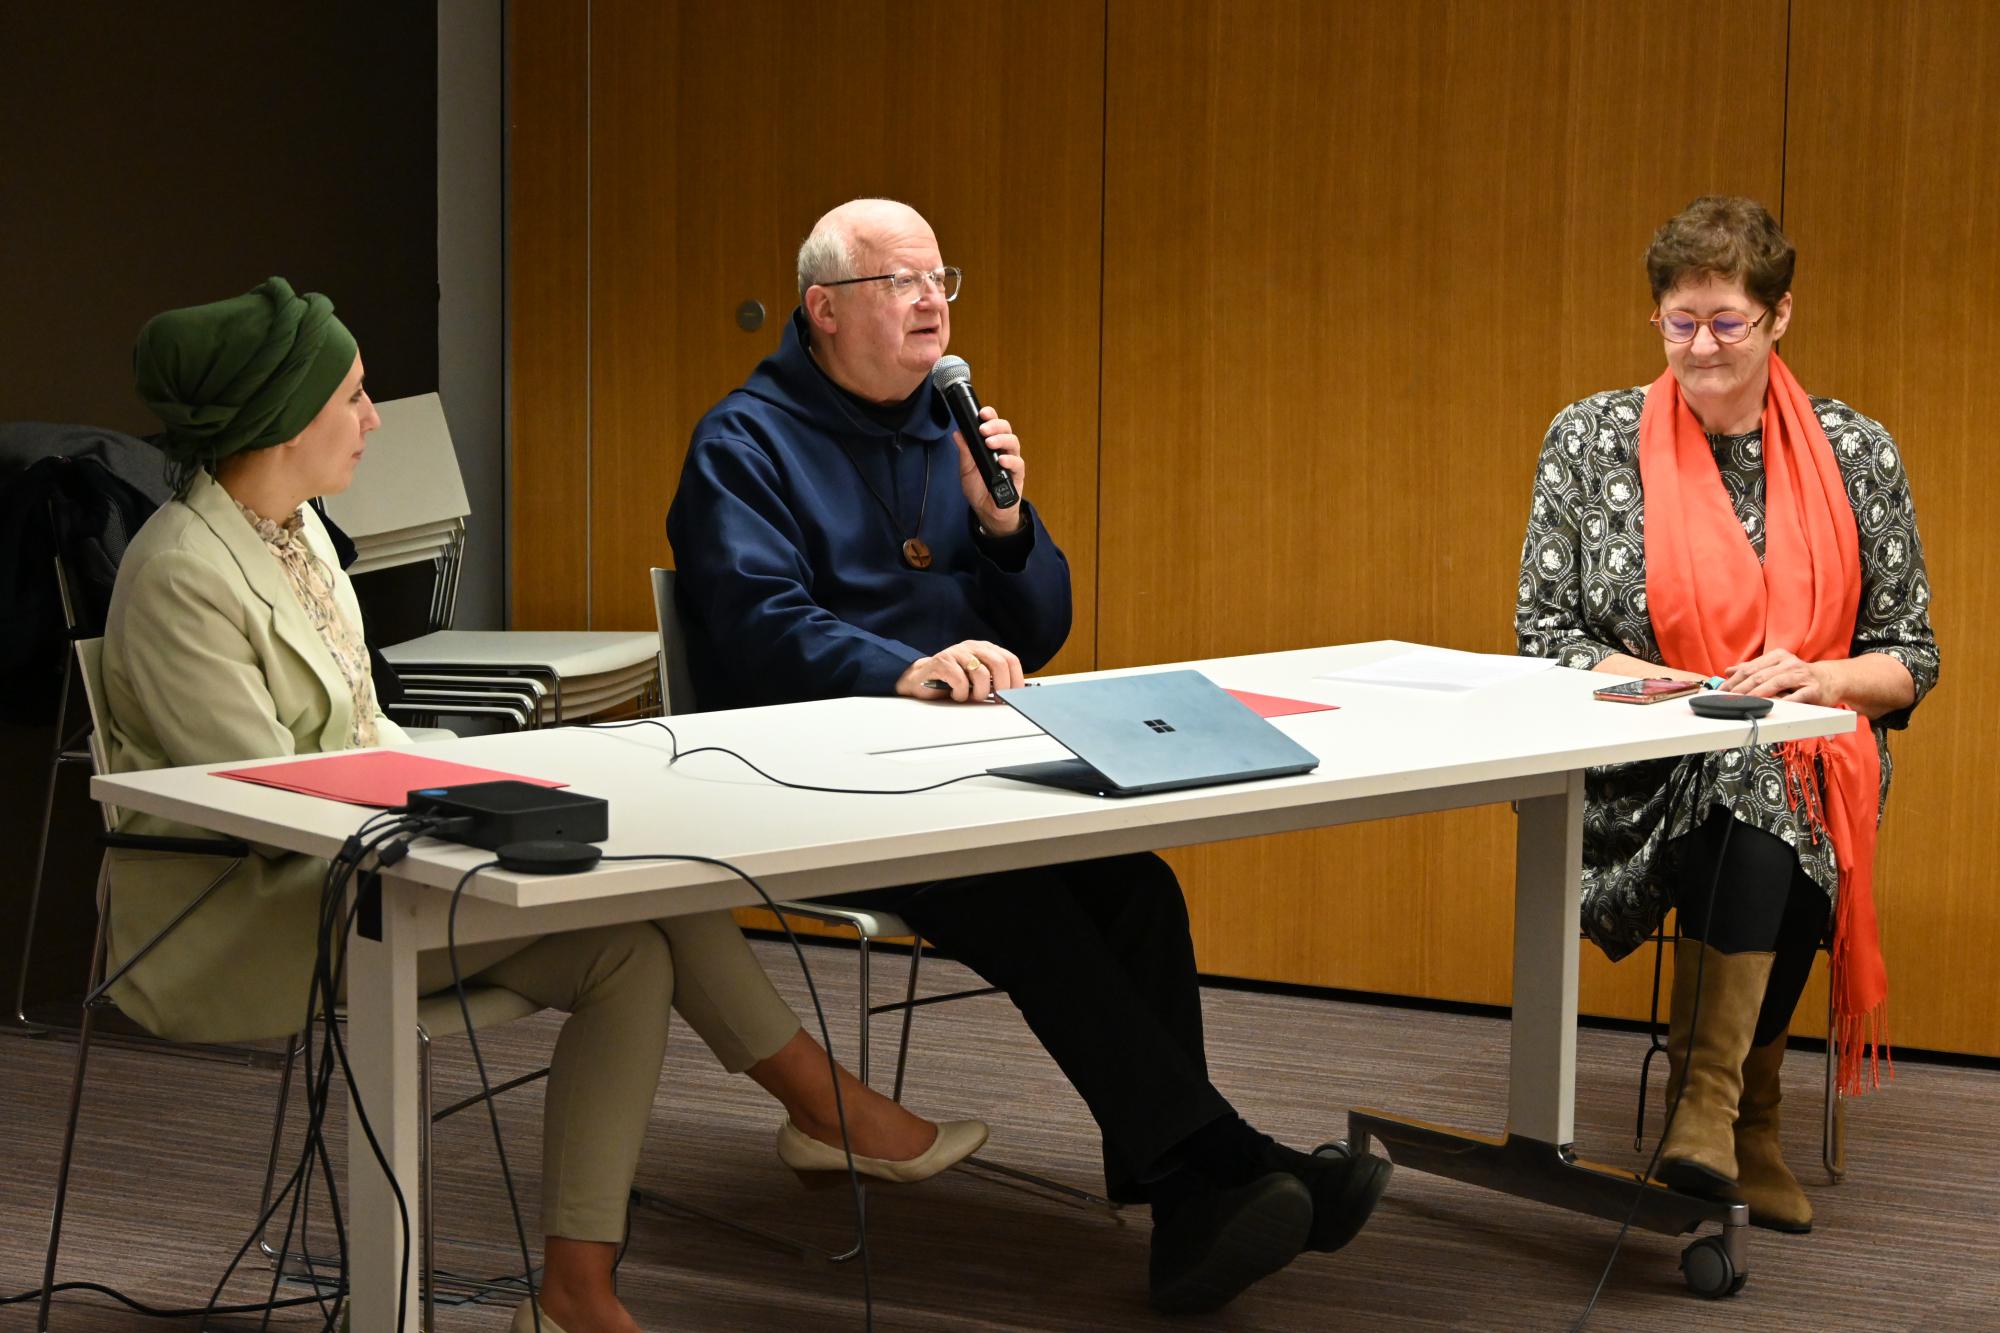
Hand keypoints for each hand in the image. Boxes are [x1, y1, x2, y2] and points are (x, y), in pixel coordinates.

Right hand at [895, 639, 1025, 702]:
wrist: (921, 679)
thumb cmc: (952, 681)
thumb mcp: (978, 679)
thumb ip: (994, 680)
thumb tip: (1013, 694)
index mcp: (985, 649)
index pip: (1010, 659)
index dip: (1016, 679)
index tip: (1015, 696)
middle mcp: (972, 647)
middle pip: (999, 664)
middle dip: (1002, 687)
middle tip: (997, 700)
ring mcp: (956, 652)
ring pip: (981, 673)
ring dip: (979, 692)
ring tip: (971, 697)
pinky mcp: (942, 661)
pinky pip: (960, 680)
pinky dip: (961, 693)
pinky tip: (955, 694)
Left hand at [952, 405, 1025, 535]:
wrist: (987, 511)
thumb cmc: (979, 489)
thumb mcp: (966, 470)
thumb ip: (964, 452)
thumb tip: (957, 433)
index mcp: (991, 446)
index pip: (994, 425)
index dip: (990, 416)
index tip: (982, 413)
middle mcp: (1003, 450)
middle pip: (1006, 430)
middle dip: (995, 425)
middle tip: (983, 429)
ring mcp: (1011, 462)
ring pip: (1014, 442)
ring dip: (1001, 439)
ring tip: (989, 442)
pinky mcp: (1018, 476)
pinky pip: (1019, 464)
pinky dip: (1010, 460)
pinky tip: (1001, 460)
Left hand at [1722, 648, 1835, 704]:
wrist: (1830, 680)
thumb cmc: (1799, 676)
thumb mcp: (1776, 668)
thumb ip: (1753, 669)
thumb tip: (1729, 670)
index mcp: (1778, 656)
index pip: (1750, 668)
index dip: (1734, 680)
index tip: (1722, 691)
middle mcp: (1789, 663)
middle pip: (1760, 676)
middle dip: (1741, 688)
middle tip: (1728, 699)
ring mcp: (1802, 675)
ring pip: (1775, 683)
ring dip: (1757, 693)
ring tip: (1744, 702)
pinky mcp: (1813, 689)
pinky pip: (1796, 696)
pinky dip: (1783, 701)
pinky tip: (1771, 706)